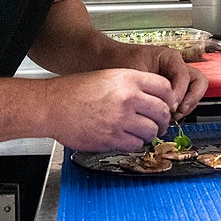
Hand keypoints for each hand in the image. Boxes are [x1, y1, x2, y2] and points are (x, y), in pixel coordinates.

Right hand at [46, 68, 174, 152]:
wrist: (52, 106)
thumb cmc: (74, 91)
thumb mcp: (107, 77)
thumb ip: (131, 85)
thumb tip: (152, 99)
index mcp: (127, 78)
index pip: (165, 88)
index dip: (169, 99)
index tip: (167, 105)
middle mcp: (127, 98)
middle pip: (162, 111)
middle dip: (163, 120)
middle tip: (159, 123)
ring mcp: (121, 119)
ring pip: (152, 131)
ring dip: (149, 134)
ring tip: (141, 132)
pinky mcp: (112, 139)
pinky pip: (136, 144)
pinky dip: (135, 143)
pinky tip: (126, 138)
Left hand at [110, 44, 208, 121]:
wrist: (108, 62)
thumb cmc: (119, 62)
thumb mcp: (135, 72)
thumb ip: (151, 86)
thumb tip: (167, 105)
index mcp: (170, 57)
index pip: (185, 75)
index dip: (180, 92)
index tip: (170, 104)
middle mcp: (176, 67)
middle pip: (199, 83)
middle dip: (191, 99)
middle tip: (177, 112)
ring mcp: (175, 80)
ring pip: (194, 94)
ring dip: (186, 107)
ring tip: (169, 116)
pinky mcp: (171, 91)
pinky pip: (183, 101)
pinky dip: (178, 110)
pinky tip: (164, 116)